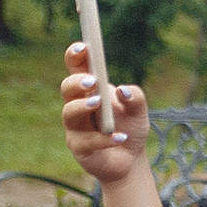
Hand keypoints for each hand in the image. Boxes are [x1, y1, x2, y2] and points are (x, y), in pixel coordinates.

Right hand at [59, 43, 149, 184]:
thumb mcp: (140, 111)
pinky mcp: (79, 148)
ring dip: (83, 107)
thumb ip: (136, 97)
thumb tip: (124, 90)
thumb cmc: (130, 128)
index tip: (83, 46)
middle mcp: (77, 106)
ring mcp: (75, 128)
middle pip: (66, 89)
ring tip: (99, 104)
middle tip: (92, 80)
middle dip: (76, 82)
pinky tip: (120, 137)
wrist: (131, 160)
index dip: (76, 56)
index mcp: (90, 91)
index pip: (77, 69)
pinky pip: (86, 142)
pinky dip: (104, 139)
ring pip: (69, 114)